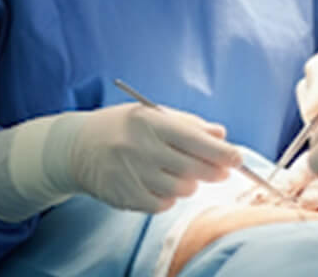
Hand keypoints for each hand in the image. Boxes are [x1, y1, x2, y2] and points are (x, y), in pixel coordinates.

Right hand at [0, 103, 242, 222]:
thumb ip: (190, 124)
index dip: (221, 152)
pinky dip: (170, 198)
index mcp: (152, 123)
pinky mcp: (124, 197)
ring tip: (186, 173)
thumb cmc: (127, 126)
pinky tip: (165, 185)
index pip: (195, 140)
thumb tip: (222, 135)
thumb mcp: (156, 114)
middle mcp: (141, 148)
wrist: (79, 147)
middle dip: (213, 170)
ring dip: (190, 183)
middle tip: (223, 170)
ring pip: (179, 189)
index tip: (238, 158)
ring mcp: (132, 174)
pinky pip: (161, 204)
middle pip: (191, 167)